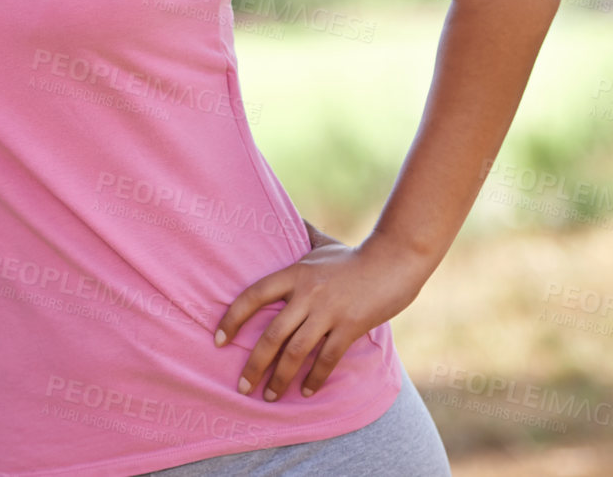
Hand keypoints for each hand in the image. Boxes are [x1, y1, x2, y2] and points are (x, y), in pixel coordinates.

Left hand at [213, 229, 429, 402]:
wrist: (393, 261)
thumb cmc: (354, 256)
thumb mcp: (322, 243)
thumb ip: (302, 232)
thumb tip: (288, 215)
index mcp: (295, 273)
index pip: (254, 295)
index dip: (232, 318)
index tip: (218, 339)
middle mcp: (307, 294)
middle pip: (272, 334)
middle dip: (254, 364)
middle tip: (243, 386)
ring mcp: (329, 311)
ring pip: (296, 351)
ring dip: (280, 378)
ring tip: (269, 396)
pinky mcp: (350, 326)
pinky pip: (327, 358)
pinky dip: (315, 377)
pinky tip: (306, 391)